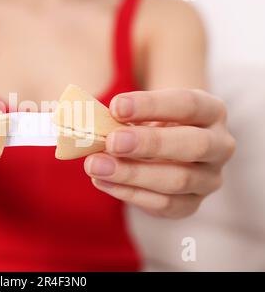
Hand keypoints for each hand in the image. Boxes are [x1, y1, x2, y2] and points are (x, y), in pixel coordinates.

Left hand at [84, 89, 235, 218]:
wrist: (167, 149)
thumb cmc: (153, 122)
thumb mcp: (144, 112)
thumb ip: (124, 115)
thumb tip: (92, 122)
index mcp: (210, 111)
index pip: (187, 104)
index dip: (151, 105)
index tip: (115, 106)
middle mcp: (219, 145)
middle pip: (192, 144)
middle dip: (149, 143)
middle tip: (111, 141)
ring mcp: (209, 179)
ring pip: (177, 179)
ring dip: (132, 173)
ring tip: (95, 165)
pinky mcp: (191, 204)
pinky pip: (163, 203)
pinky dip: (129, 192)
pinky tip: (102, 181)